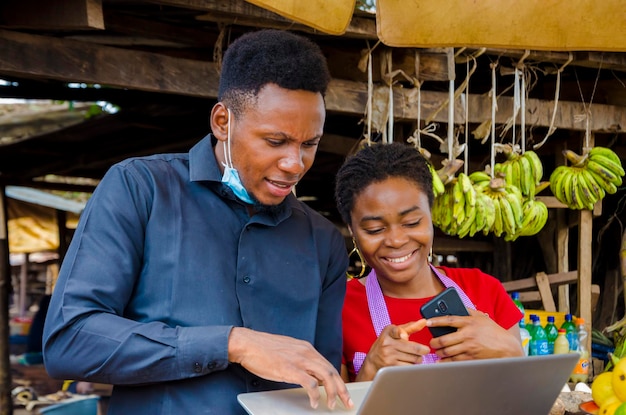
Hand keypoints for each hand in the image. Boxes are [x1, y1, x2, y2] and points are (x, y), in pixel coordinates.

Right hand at [228, 327, 352, 410]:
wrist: (248, 344)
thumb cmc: (264, 349)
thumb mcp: (288, 351)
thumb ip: (300, 360)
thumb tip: (309, 374)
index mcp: (306, 348)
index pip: (328, 365)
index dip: (338, 380)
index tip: (343, 391)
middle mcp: (306, 352)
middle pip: (331, 371)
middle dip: (341, 389)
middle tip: (347, 402)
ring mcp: (299, 360)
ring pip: (325, 377)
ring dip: (332, 393)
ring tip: (332, 405)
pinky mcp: (290, 369)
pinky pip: (309, 384)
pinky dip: (314, 394)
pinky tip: (314, 402)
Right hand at [356, 320, 429, 381]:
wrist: (373, 361)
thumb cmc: (386, 344)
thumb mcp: (394, 333)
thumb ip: (410, 327)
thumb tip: (424, 321)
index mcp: (388, 332)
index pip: (395, 331)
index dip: (400, 333)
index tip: (404, 335)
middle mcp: (387, 344)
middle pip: (413, 348)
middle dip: (423, 350)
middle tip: (425, 350)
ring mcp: (389, 356)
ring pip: (413, 358)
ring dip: (418, 359)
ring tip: (415, 357)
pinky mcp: (391, 367)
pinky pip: (409, 367)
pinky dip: (413, 366)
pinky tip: (410, 363)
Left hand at [427, 308, 523, 360]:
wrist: (507, 347)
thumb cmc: (494, 331)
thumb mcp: (481, 317)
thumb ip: (468, 311)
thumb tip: (456, 306)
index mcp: (469, 322)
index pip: (449, 320)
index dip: (436, 320)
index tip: (427, 322)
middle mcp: (468, 334)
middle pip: (444, 339)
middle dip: (434, 342)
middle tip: (432, 342)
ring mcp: (469, 347)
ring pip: (447, 351)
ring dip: (439, 352)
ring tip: (437, 350)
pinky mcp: (471, 358)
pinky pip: (454, 360)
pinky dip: (446, 361)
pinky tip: (442, 360)